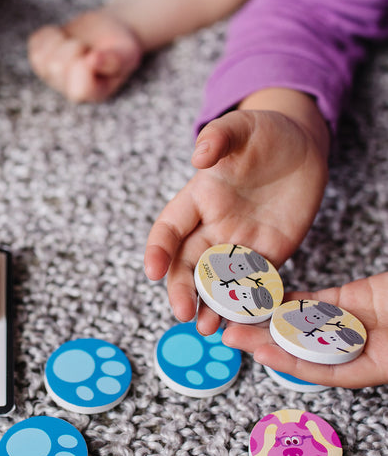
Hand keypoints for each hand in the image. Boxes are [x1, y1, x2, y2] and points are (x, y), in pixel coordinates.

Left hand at [27, 9, 141, 102]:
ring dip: (60, 40)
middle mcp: (68, 89)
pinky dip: (50, 33)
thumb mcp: (126, 53)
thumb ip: (113, 61)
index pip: (78, 91)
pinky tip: (64, 37)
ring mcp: (51, 75)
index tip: (93, 53)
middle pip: (56, 67)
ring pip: (40, 57)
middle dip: (74, 47)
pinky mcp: (40, 58)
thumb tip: (92, 60)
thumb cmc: (119, 46)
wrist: (107, 31)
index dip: (83, 66)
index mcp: (93, 93)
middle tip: (86, 47)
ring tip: (75, 42)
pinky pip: (36, 42)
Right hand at [144, 93, 328, 333]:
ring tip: (208, 329)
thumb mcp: (242, 127)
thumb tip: (198, 155)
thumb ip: (219, 137)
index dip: (158, 250)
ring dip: (210, 306)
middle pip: (188, 264)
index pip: (169, 229)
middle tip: (184, 314)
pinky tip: (244, 322)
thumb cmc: (265, 132)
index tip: (152, 271)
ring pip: (218, 281)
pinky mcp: (269, 255)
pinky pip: (255, 284)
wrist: (302, 146)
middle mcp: (212, 226)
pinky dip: (247, 304)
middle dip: (182, 289)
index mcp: (198, 199)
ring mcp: (240, 244)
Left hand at [223, 274, 387, 387]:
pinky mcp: (351, 298)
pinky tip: (264, 296)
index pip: (321, 370)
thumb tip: (318, 358)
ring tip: (237, 313)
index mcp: (371, 368)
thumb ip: (355, 358)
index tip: (259, 352)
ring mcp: (352, 323)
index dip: (288, 362)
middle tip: (229, 332)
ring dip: (269, 318)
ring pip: (302, 322)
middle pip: (302, 346)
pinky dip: (291, 298)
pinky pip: (315, 300)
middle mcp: (355, 349)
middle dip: (264, 340)